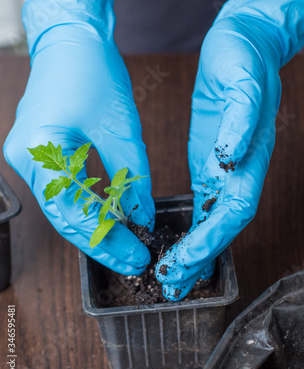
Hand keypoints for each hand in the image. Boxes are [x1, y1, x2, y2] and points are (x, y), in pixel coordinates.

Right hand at [4, 0, 154, 275]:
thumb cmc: (92, 73)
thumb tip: (143, 218)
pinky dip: (92, 207)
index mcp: (40, 154)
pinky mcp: (47, 153)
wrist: (73, 41)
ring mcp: (34, 158)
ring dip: (99, 227)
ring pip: (67, 208)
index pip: (74, 215)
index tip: (136, 258)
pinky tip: (115, 220)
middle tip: (135, 262)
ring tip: (129, 248)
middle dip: (103, 242)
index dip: (107, 242)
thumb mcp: (121, 129)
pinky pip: (69, 191)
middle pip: (66, 217)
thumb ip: (132, 177)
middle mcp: (28, 161)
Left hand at [156, 0, 303, 299]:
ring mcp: (225, 171)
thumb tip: (231, 157)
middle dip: (200, 258)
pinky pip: (202, 206)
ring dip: (195, 253)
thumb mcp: (244, 83)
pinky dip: (190, 230)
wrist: (247, 47)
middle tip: (172, 286)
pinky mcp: (209, 164)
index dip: (212, 239)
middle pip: (224, 227)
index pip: (234, 211)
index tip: (185, 260)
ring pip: (212, 223)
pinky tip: (176, 245)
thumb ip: (241, 121)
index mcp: (250, 161)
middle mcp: (240, 173)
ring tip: (172, 279)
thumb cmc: (247, 62)